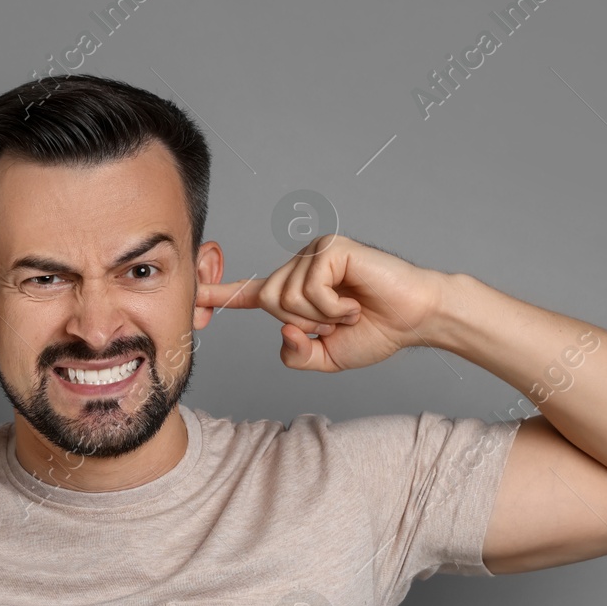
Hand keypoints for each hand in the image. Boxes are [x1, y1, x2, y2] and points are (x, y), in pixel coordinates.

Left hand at [195, 234, 447, 371]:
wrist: (415, 320)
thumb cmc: (376, 332)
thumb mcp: (326, 357)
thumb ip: (296, 355)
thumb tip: (283, 331)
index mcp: (294, 293)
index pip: (249, 294)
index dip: (219, 295)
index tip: (192, 298)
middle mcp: (299, 268)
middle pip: (268, 301)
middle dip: (304, 322)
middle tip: (338, 320)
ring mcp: (314, 253)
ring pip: (287, 296)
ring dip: (322, 315)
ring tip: (350, 309)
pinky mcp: (330, 248)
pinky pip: (310, 288)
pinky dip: (333, 307)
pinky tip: (354, 302)